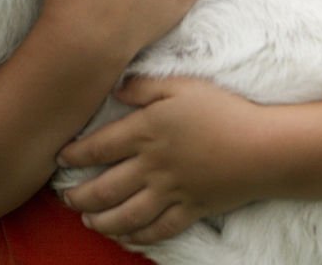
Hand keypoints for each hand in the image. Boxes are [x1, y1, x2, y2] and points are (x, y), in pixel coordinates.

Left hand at [57, 75, 266, 243]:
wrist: (262, 147)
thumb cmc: (222, 110)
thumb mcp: (181, 85)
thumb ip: (144, 87)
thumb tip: (115, 88)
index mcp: (147, 132)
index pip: (99, 147)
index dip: (75, 155)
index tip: (59, 159)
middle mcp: (153, 166)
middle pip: (105, 187)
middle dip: (80, 195)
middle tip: (64, 198)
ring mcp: (171, 192)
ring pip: (126, 215)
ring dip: (101, 220)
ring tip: (87, 219)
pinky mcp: (191, 210)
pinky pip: (158, 230)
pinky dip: (137, 237)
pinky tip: (126, 237)